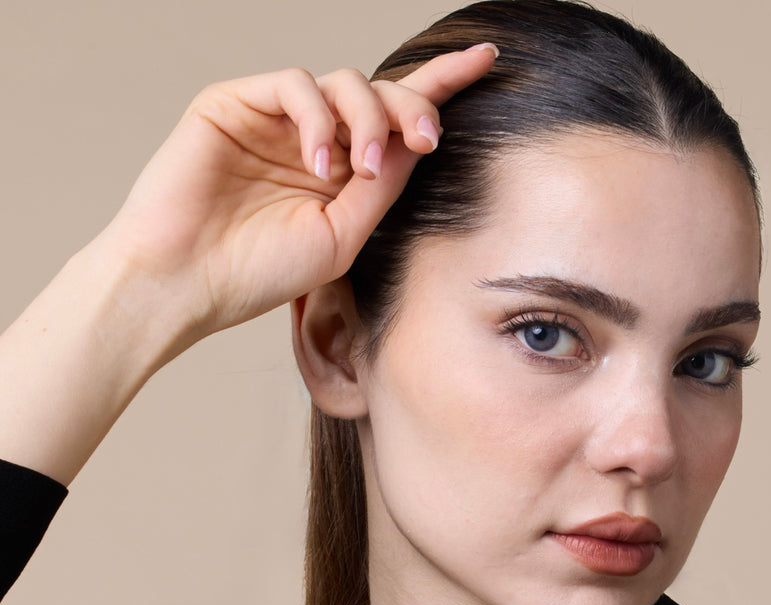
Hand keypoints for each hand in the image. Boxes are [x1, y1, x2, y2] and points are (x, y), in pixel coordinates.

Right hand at [102, 45, 497, 360]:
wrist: (187, 283)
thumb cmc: (259, 272)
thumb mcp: (343, 237)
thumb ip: (382, 188)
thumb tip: (421, 139)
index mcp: (340, 173)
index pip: (397, 121)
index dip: (440, 86)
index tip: (488, 61)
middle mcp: (313, 140)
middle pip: (379, 94)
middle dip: (414, 108)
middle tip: (430, 140)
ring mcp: (274, 120)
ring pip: (344, 82)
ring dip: (370, 118)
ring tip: (364, 171)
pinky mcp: (235, 102)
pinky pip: (295, 84)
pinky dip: (318, 118)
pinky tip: (321, 162)